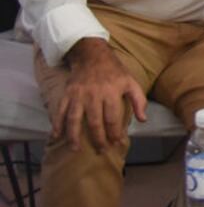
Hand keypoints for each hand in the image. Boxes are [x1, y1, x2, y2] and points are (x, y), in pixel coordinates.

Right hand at [54, 38, 147, 152]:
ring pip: (75, 119)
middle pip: (95, 122)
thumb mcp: (131, 82)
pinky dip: (57, 124)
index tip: (116, 143)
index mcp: (111, 92)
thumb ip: (138, 100)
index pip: (113, 118)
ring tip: (76, 149)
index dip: (115, 133)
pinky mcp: (67, 94)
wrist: (92, 55)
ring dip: (74, 136)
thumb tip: (143, 120)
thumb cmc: (114, 71)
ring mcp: (78, 95)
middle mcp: (94, 95)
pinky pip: (60, 111)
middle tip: (101, 151)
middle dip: (98, 139)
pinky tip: (56, 136)